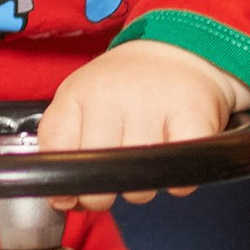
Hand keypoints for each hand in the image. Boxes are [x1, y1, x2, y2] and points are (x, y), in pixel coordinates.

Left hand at [34, 40, 249, 209]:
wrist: (177, 49)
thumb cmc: (125, 85)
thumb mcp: (81, 100)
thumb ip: (62, 145)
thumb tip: (61, 201)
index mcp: (78, 93)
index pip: (57, 152)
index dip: (64, 182)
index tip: (73, 188)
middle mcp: (111, 95)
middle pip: (98, 174)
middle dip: (104, 193)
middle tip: (115, 176)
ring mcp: (152, 104)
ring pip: (139, 182)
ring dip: (143, 186)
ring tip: (145, 159)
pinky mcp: (192, 114)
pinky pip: (180, 176)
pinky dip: (178, 181)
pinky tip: (172, 160)